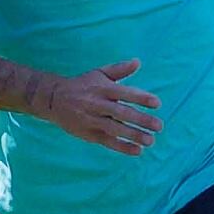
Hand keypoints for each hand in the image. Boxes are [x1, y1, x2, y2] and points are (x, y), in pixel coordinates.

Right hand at [40, 59, 159, 154]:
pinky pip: (107, 142)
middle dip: (141, 120)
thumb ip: (119, 69)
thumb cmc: (83, 85)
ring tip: (151, 140)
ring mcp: (92, 120)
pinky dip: (122, 147)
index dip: (141, 98)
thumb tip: (138, 62)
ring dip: (134, 135)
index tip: (157, 103)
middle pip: (122, 113)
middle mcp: (97, 104)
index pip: (125, 93)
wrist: (54, 100)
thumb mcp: (99, 73)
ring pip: (115, 129)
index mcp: (102, 88)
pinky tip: (138, 151)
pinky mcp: (88, 134)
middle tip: (159, 126)